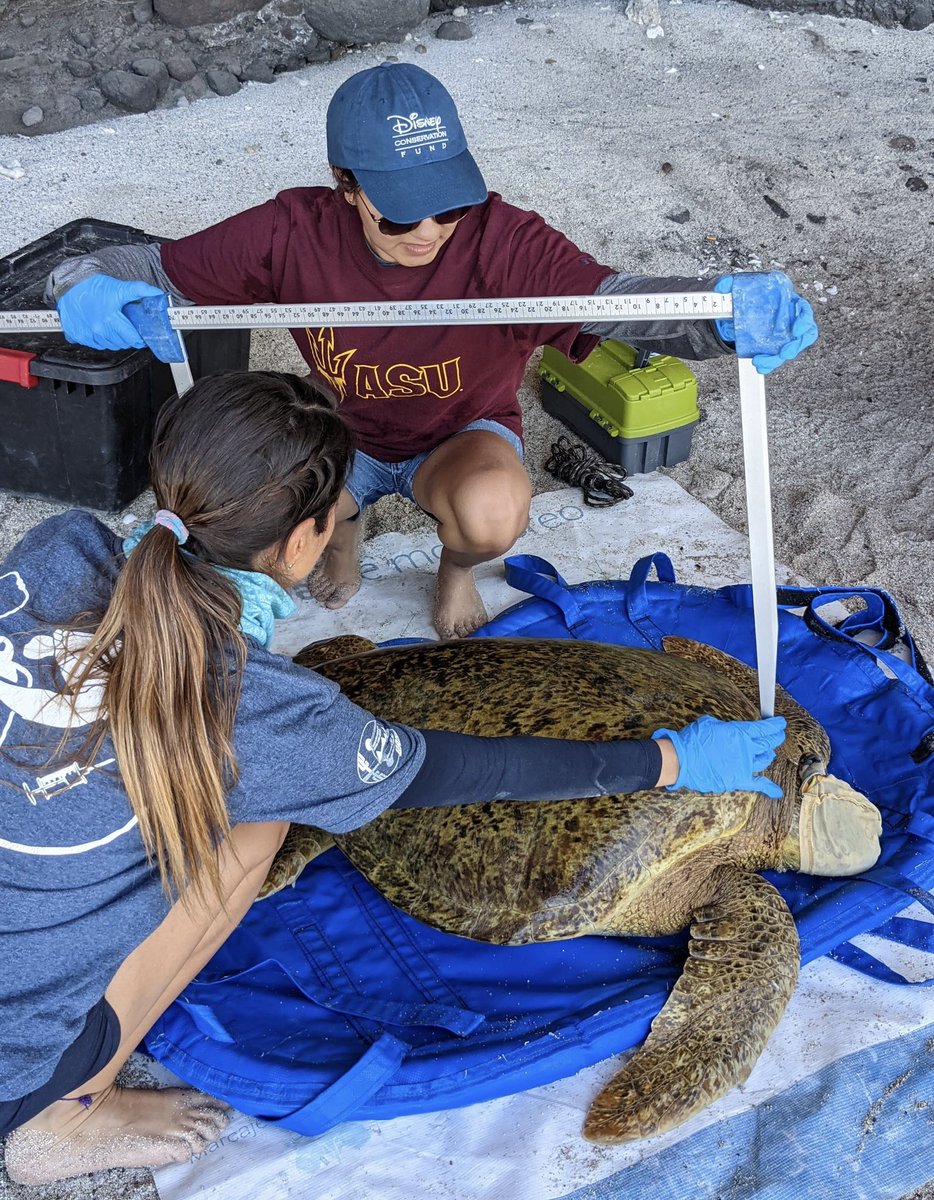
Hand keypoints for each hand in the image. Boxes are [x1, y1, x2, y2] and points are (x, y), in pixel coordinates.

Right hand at [57, 274, 165, 351]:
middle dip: (127, 337)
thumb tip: (157, 293)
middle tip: (126, 327)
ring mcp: (88, 334)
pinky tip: (99, 328)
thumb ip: (140, 291)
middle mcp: (99, 330)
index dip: (140, 338)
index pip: (133, 340)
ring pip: (109, 346)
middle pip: (122, 344)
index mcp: (111, 320)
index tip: (140, 334)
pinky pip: (94, 345)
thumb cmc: (92, 286)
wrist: (69, 284)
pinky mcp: (77, 335)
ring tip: (113, 326)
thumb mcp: (120, 287)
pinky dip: (99, 339)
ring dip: (114, 339)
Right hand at [653, 714, 785, 797]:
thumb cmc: (692, 740)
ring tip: (769, 752)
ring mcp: (743, 766)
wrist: (682, 760)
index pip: (763, 728)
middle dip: (776, 738)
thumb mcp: (709, 723)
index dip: (775, 725)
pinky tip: (776, 790)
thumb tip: (728, 729)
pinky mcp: (738, 780)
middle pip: (768, 743)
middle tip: (779, 735)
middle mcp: (745, 749)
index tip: (780, 724)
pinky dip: (768, 788)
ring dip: (768, 755)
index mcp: (739, 733)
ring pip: (764, 760)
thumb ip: (724, 726)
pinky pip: (758, 784)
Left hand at [713, 273, 817, 374]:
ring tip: (762, 362)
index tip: (796, 330)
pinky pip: (777, 356)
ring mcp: (783, 333)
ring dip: (778, 358)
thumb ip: (730, 284)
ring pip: (790, 348)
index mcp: (786, 300)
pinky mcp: (774, 344)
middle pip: (803, 334)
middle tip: (784, 353)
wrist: (735, 309)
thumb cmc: (747, 296)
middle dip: (796, 345)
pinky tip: (760, 366)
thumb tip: (723, 286)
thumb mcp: (737, 287)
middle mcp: (788, 317)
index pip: (803, 308)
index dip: (804, 320)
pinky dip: (769, 364)